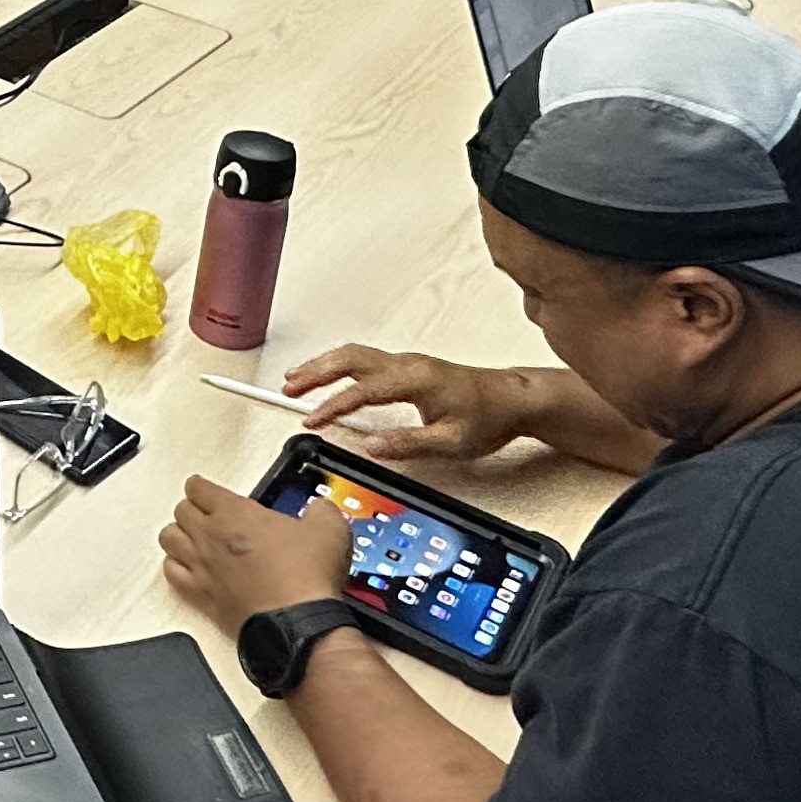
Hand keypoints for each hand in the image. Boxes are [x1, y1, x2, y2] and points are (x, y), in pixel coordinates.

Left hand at [157, 473, 350, 633]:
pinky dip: (175, 567)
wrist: (297, 624)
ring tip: (190, 537)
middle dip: (191, 508)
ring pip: (168, 539)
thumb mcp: (328, 529)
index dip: (201, 486)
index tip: (205, 489)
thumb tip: (320, 509)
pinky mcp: (201, 596)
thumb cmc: (305, 579)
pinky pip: (171, 573)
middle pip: (181, 510)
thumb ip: (320, 511)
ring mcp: (202, 567)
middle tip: (203, 513)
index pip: (199, 487)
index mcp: (235, 513)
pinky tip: (187, 568)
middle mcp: (210, 537)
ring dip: (178, 534)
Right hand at [282, 342, 543, 467]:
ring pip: (354, 354)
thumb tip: (371, 447)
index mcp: (415, 380)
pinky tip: (328, 375)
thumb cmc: (487, 417)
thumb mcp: (451, 442)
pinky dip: (338, 364)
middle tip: (287, 388)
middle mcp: (408, 364)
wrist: (512, 399)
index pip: (362, 390)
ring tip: (296, 379)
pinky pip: (364, 358)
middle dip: (314, 372)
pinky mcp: (407, 367)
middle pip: (350, 358)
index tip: (312, 421)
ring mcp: (407, 362)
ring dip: (322, 364)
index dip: (333, 406)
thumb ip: (408, 445)